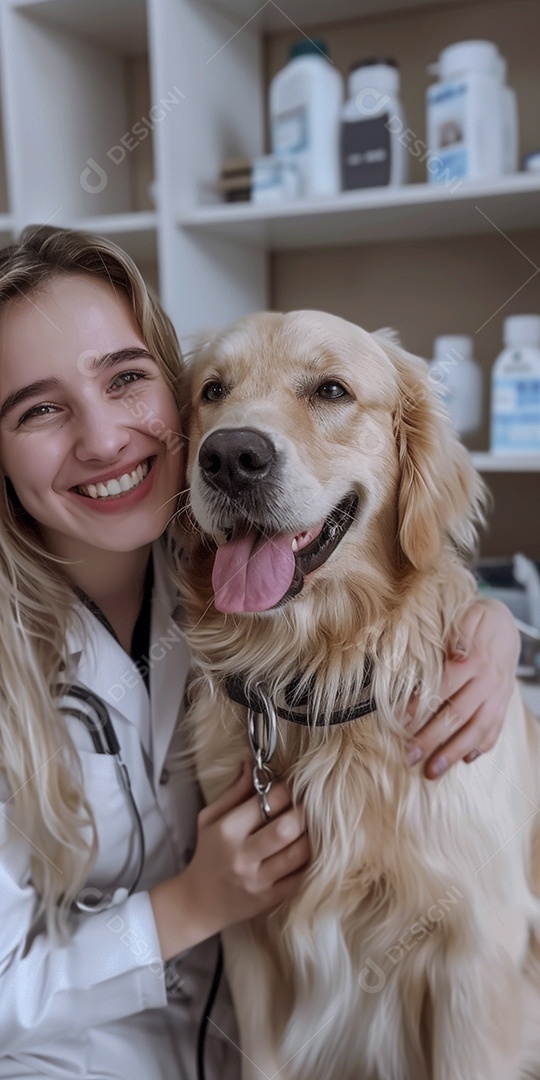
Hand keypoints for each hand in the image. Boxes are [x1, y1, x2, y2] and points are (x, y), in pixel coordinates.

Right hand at [150, 764, 309, 959]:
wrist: (199, 902)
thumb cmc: (208, 853)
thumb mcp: (211, 818)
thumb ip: (235, 791)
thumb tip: (253, 764)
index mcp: (227, 831)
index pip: (268, 802)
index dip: (285, 790)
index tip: (288, 788)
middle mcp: (243, 856)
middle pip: (287, 828)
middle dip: (302, 812)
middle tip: (304, 806)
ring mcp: (259, 881)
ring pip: (300, 853)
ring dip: (310, 836)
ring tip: (307, 827)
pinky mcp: (271, 899)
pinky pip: (301, 877)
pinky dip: (309, 861)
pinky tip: (304, 850)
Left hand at [405, 599, 519, 779]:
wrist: (507, 626)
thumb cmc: (475, 622)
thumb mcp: (466, 617)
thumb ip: (458, 635)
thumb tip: (454, 652)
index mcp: (475, 659)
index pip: (445, 685)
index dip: (423, 703)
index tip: (401, 721)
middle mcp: (489, 681)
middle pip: (458, 714)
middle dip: (433, 739)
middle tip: (409, 756)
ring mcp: (498, 696)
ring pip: (477, 730)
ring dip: (454, 753)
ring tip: (432, 771)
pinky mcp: (503, 705)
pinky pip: (494, 731)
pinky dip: (480, 747)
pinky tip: (465, 760)